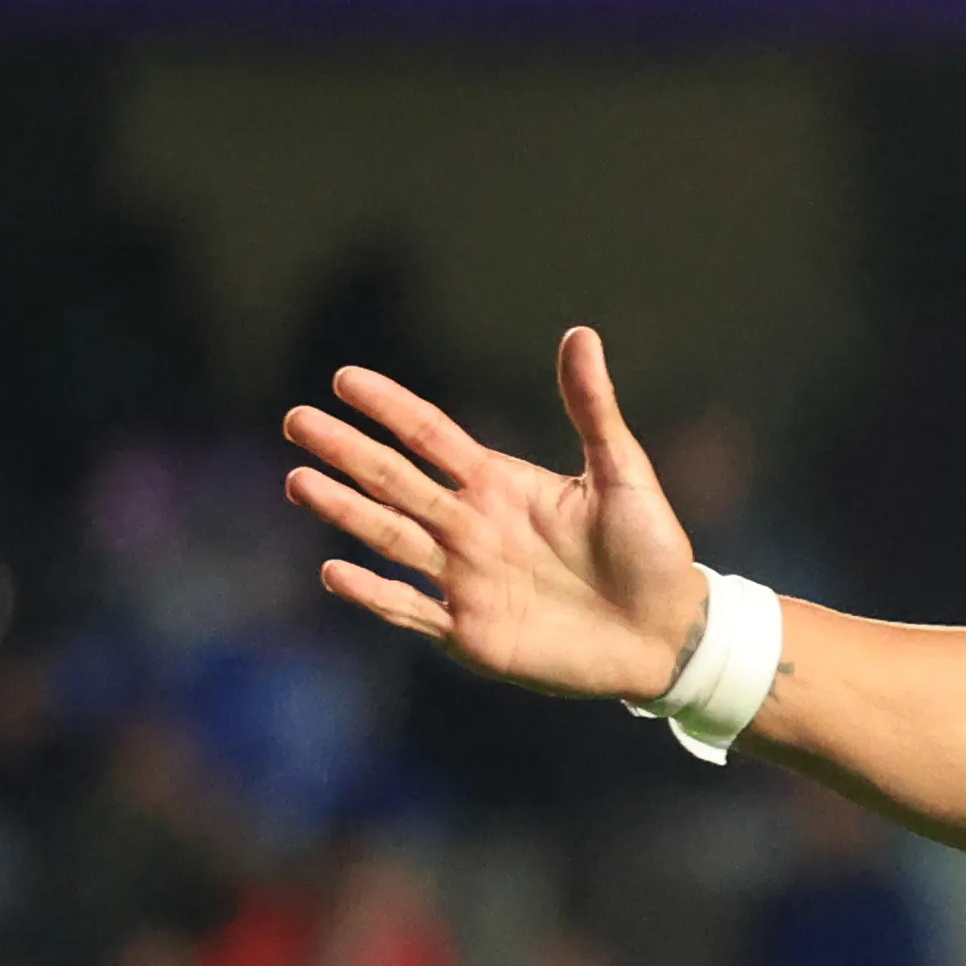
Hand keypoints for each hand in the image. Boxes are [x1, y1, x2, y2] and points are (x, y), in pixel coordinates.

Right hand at [285, 330, 711, 703]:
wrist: (669, 633)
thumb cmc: (652, 549)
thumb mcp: (623, 473)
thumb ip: (593, 409)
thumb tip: (580, 332)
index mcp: (499, 484)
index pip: (431, 436)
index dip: (390, 407)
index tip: (345, 379)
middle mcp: (471, 527)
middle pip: (396, 480)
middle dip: (347, 451)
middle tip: (296, 421)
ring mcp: (465, 579)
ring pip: (392, 537)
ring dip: (346, 511)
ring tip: (298, 482)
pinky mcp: (473, 632)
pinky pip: (410, 610)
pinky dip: (373, 594)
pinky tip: (334, 571)